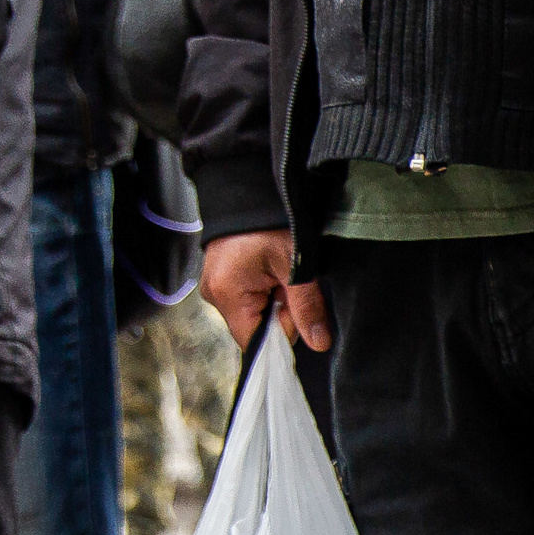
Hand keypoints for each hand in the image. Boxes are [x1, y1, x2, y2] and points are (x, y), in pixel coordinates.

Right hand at [200, 229, 332, 352]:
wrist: (248, 191)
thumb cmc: (268, 222)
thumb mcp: (295, 265)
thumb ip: (307, 307)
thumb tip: (319, 343)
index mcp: (227, 294)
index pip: (256, 341)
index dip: (283, 333)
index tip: (296, 309)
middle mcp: (215, 295)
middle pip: (257, 328)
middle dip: (282, 313)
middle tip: (288, 283)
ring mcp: (216, 288)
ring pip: (256, 314)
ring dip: (275, 301)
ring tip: (278, 273)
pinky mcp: (221, 280)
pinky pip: (248, 300)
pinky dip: (265, 291)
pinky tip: (269, 272)